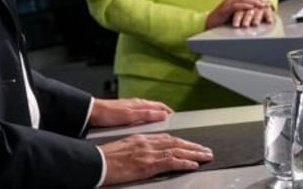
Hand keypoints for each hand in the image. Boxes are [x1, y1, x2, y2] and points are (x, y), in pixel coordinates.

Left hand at [89, 97, 171, 127]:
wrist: (92, 113)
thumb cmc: (108, 114)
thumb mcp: (130, 116)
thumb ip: (146, 114)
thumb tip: (162, 114)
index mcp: (139, 104)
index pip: (160, 106)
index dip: (169, 112)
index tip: (176, 118)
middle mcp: (136, 104)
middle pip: (155, 108)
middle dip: (164, 113)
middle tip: (171, 122)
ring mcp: (130, 108)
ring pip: (147, 111)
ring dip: (155, 116)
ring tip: (160, 124)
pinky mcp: (124, 113)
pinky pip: (140, 115)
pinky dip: (146, 119)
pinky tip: (144, 126)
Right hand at [98, 133, 212, 185]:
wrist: (97, 162)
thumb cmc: (105, 158)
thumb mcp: (123, 149)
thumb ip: (138, 150)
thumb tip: (145, 156)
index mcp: (140, 138)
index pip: (166, 138)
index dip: (180, 141)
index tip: (190, 144)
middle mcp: (146, 142)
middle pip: (175, 142)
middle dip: (192, 146)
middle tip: (205, 149)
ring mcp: (148, 152)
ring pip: (177, 150)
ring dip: (194, 153)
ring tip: (205, 156)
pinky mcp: (148, 164)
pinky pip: (171, 161)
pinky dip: (185, 162)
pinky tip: (193, 164)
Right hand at [206, 0, 273, 28]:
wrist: (209, 23)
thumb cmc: (222, 21)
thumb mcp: (235, 15)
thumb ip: (242, 12)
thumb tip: (255, 13)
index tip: (266, 1)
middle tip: (266, 3)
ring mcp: (227, 3)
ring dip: (253, 2)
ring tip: (261, 5)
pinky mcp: (224, 9)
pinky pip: (236, 6)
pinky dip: (244, 6)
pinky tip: (251, 8)